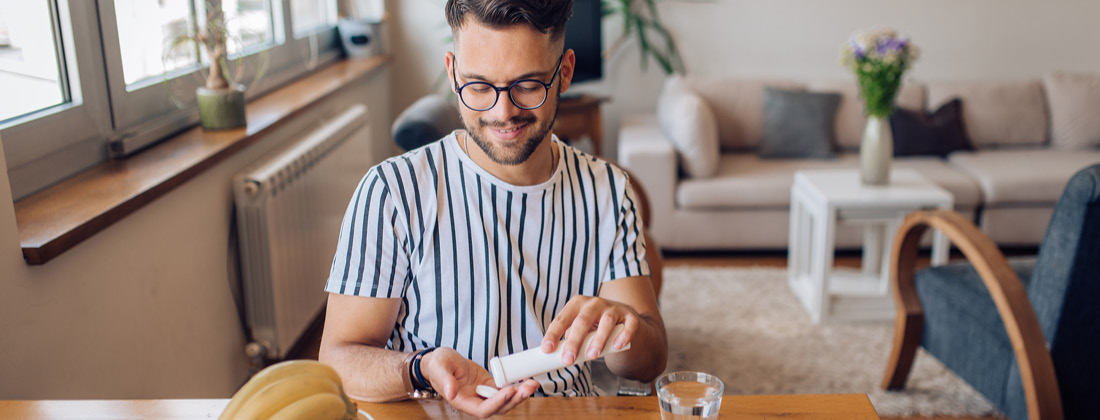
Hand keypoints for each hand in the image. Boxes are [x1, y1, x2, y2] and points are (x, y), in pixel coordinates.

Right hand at [420, 348, 539, 418]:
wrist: (441, 360)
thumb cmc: (437, 365)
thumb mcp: (439, 368)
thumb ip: (445, 380)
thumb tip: (451, 393)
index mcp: (462, 402)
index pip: (483, 410)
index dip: (497, 403)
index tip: (509, 391)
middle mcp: (475, 401)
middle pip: (499, 407)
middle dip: (514, 400)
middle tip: (528, 388)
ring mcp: (483, 393)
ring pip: (505, 399)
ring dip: (519, 393)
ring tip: (532, 383)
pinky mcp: (489, 384)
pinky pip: (505, 388)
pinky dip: (516, 385)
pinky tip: (527, 379)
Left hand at [540, 295, 638, 365]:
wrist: (622, 319)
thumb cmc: (594, 326)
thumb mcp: (579, 328)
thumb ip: (568, 339)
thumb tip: (553, 356)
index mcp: (577, 304)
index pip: (562, 319)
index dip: (553, 334)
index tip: (547, 349)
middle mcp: (595, 303)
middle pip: (582, 321)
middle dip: (574, 341)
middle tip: (568, 359)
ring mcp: (614, 309)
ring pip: (606, 322)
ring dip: (598, 340)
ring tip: (592, 356)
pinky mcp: (630, 317)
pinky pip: (628, 326)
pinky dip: (624, 335)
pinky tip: (618, 345)